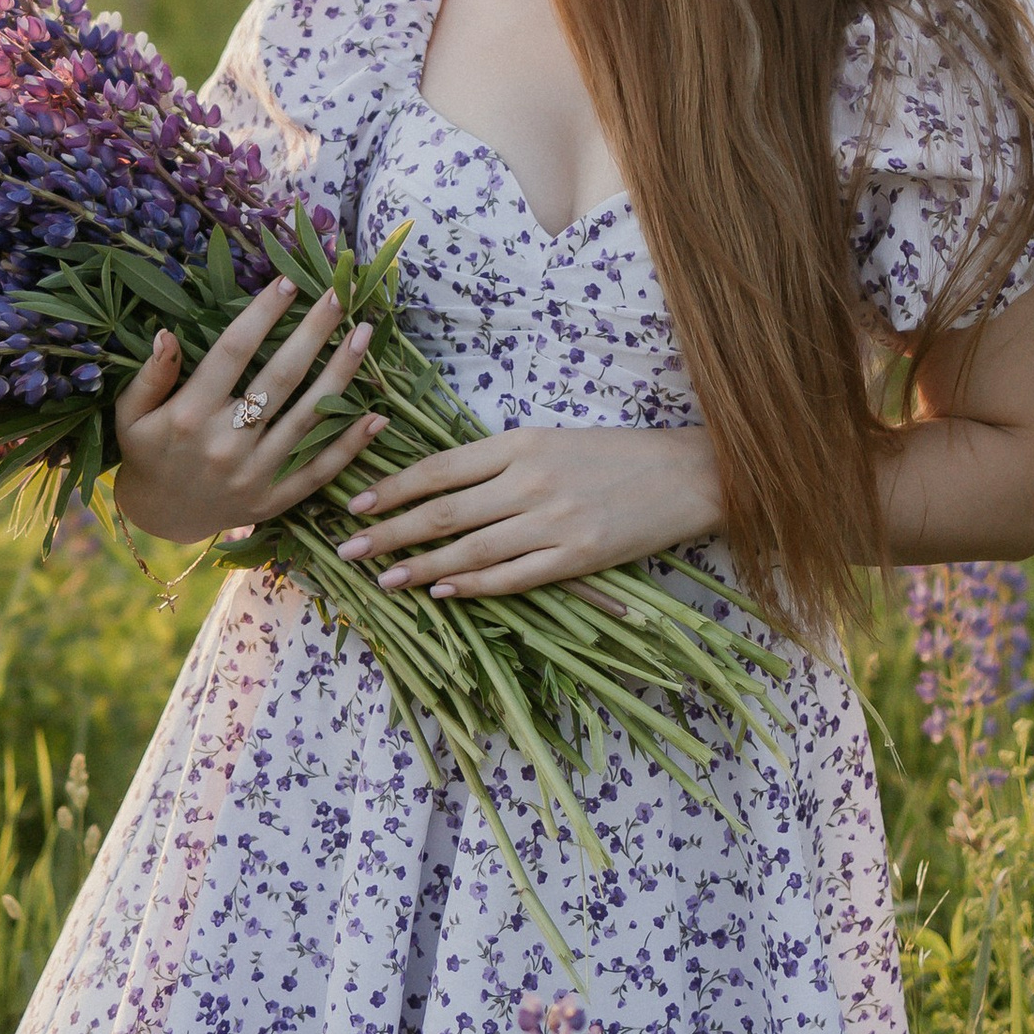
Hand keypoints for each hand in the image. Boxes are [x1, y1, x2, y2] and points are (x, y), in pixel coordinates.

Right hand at [112, 273, 387, 546]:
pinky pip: (319, 470)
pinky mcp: (275, 499)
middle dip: (314, 332)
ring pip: (308, 418)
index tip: (288, 282)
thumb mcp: (131, 413)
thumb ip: (151, 375)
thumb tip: (167, 334)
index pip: (233, 352)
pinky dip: (350, 445)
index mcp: (189, 414)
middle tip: (341, 295)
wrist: (162, 517)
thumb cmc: (147, 452)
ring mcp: (254, 474)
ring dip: (341, 374)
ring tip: (364, 334)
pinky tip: (376, 415)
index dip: (263, 314)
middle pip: (280, 377)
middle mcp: (225, 442)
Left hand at [334, 424, 723, 600]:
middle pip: (443, 511)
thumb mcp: (550, 441)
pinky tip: (441, 592)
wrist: (686, 474)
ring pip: (471, 549)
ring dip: (421, 566)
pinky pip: (513, 576)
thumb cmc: (612, 455)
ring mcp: (553, 521)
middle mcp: (530, 480)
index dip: (393, 488)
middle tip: (347, 550)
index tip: (355, 503)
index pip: (440, 467)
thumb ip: (498, 461)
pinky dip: (473, 586)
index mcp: (520, 443)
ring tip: (384, 579)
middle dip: (389, 531)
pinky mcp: (578, 556)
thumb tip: (437, 486)